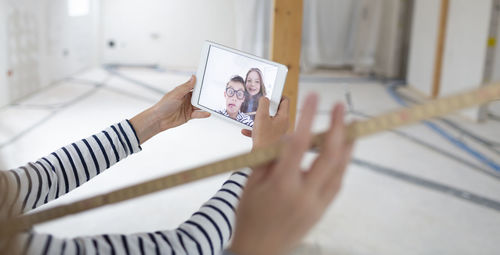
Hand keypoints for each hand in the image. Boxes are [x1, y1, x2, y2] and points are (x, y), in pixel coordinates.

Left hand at [130, 75, 209, 143]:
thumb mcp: (176, 94)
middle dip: (205, 95)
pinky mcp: (189, 115)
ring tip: (212, 105)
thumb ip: (186, 87)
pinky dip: (203, 114)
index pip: (194, 86)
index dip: (201, 84)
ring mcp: (188, 107)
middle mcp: (187, 99)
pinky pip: (198, 114)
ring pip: (200, 105)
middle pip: (199, 96)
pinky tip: (207, 113)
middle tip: (213, 94)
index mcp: (183, 91)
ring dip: (205, 105)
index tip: (209, 82)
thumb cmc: (163, 105)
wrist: (159, 119)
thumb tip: (193, 77)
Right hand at [230, 94, 353, 254]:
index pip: (298, 144)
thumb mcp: (251, 184)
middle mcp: (304, 194)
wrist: (258, 251)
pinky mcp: (322, 211)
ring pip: (339, 170)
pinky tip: (343, 152)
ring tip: (350, 126)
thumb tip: (287, 136)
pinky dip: (342, 165)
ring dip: (347, 145)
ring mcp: (317, 204)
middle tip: (340, 107)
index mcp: (282, 186)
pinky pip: (337, 183)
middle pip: (329, 156)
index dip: (307, 117)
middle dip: (338, 128)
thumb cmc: (249, 216)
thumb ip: (269, 159)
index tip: (313, 97)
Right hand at [241, 97, 288, 149]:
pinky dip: (256, 129)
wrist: (263, 159)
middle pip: (277, 110)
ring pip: (269, 120)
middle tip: (260, 106)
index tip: (269, 94)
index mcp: (284, 118)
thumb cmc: (264, 140)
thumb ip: (263, 104)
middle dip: (267, 107)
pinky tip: (246, 131)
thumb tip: (264, 98)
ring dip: (260, 119)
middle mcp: (283, 124)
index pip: (285, 100)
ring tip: (253, 118)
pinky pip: (264, 130)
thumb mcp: (261, 117)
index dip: (277, 95)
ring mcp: (278, 132)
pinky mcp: (272, 138)